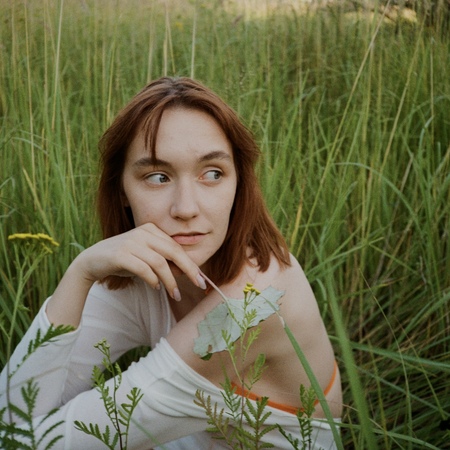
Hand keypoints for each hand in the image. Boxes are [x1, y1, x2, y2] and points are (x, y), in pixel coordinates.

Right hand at [73, 223, 204, 299]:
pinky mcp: (120, 254)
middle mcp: (142, 232)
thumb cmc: (124, 260)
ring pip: (160, 262)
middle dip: (189, 270)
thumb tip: (188, 272)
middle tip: (199, 285)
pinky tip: (156, 287)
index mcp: (151, 229)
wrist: (92, 261)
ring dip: (170, 281)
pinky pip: (144, 269)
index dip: (191, 263)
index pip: (177, 247)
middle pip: (173, 251)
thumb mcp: (146, 258)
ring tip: (175, 294)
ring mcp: (131, 242)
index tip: (201, 279)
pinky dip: (153, 280)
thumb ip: (164, 261)